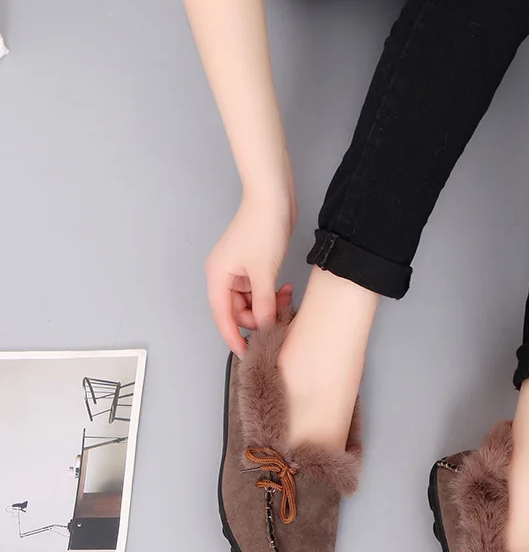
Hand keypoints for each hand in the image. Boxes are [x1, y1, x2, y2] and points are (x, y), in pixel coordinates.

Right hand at [206, 190, 295, 355]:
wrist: (273, 197)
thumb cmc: (263, 227)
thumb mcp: (264, 271)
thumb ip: (263, 303)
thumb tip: (263, 327)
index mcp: (217, 276)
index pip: (221, 316)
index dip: (233, 337)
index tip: (246, 353)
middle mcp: (223, 275)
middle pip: (236, 310)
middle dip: (258, 317)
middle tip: (280, 317)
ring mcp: (237, 270)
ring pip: (250, 301)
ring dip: (268, 304)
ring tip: (287, 298)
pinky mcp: (252, 265)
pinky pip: (258, 289)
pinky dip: (271, 293)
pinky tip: (285, 289)